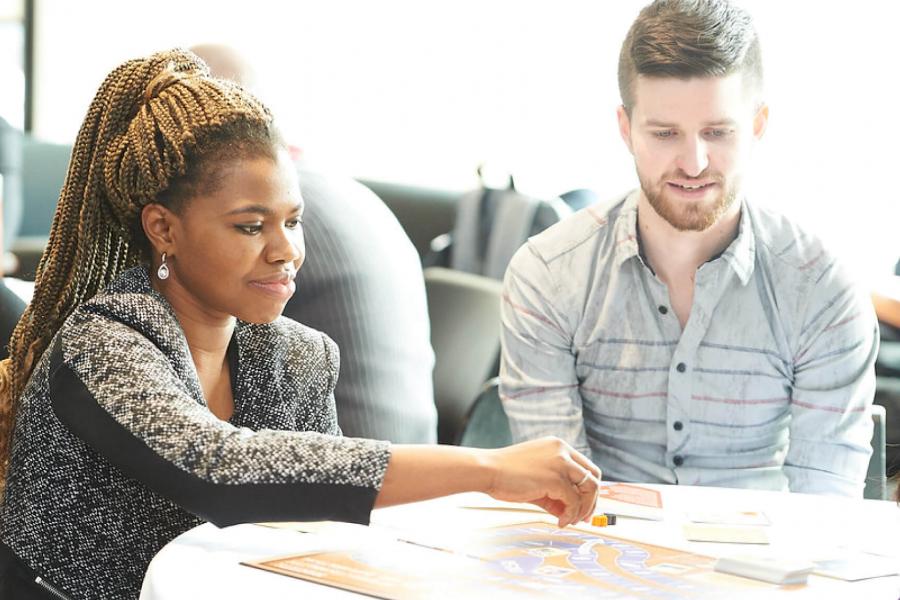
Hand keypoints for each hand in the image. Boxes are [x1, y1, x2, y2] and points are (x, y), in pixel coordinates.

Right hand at [481, 437, 600, 527]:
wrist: (487, 470)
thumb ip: (554, 492)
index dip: (588, 488)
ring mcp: (561, 463)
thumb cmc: (505, 473)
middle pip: (594, 475)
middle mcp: (562, 450)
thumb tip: (567, 511)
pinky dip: (571, 514)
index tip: (583, 505)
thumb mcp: (536, 479)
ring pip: (590, 488)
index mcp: (558, 446)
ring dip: (584, 509)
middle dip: (592, 499)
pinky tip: (560, 521)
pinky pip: (574, 501)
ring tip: (571, 520)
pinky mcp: (555, 478)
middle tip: (583, 516)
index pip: (585, 466)